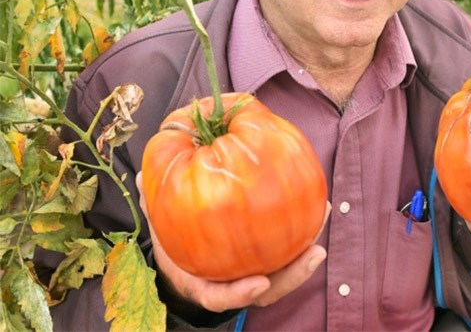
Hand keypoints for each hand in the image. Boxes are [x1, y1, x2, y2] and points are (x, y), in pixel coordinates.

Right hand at [135, 172, 330, 311]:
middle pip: (267, 288)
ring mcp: (251, 268)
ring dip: (308, 249)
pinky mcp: (267, 252)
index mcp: (203, 281)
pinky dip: (303, 229)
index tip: (258, 281)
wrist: (180, 243)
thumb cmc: (170, 235)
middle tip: (314, 251)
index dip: (238, 293)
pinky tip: (318, 203)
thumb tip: (143, 177)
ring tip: (323, 215)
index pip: (220, 295)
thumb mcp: (159, 221)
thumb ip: (154, 202)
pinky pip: (287, 245)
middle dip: (293, 275)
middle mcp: (232, 281)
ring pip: (285, 270)